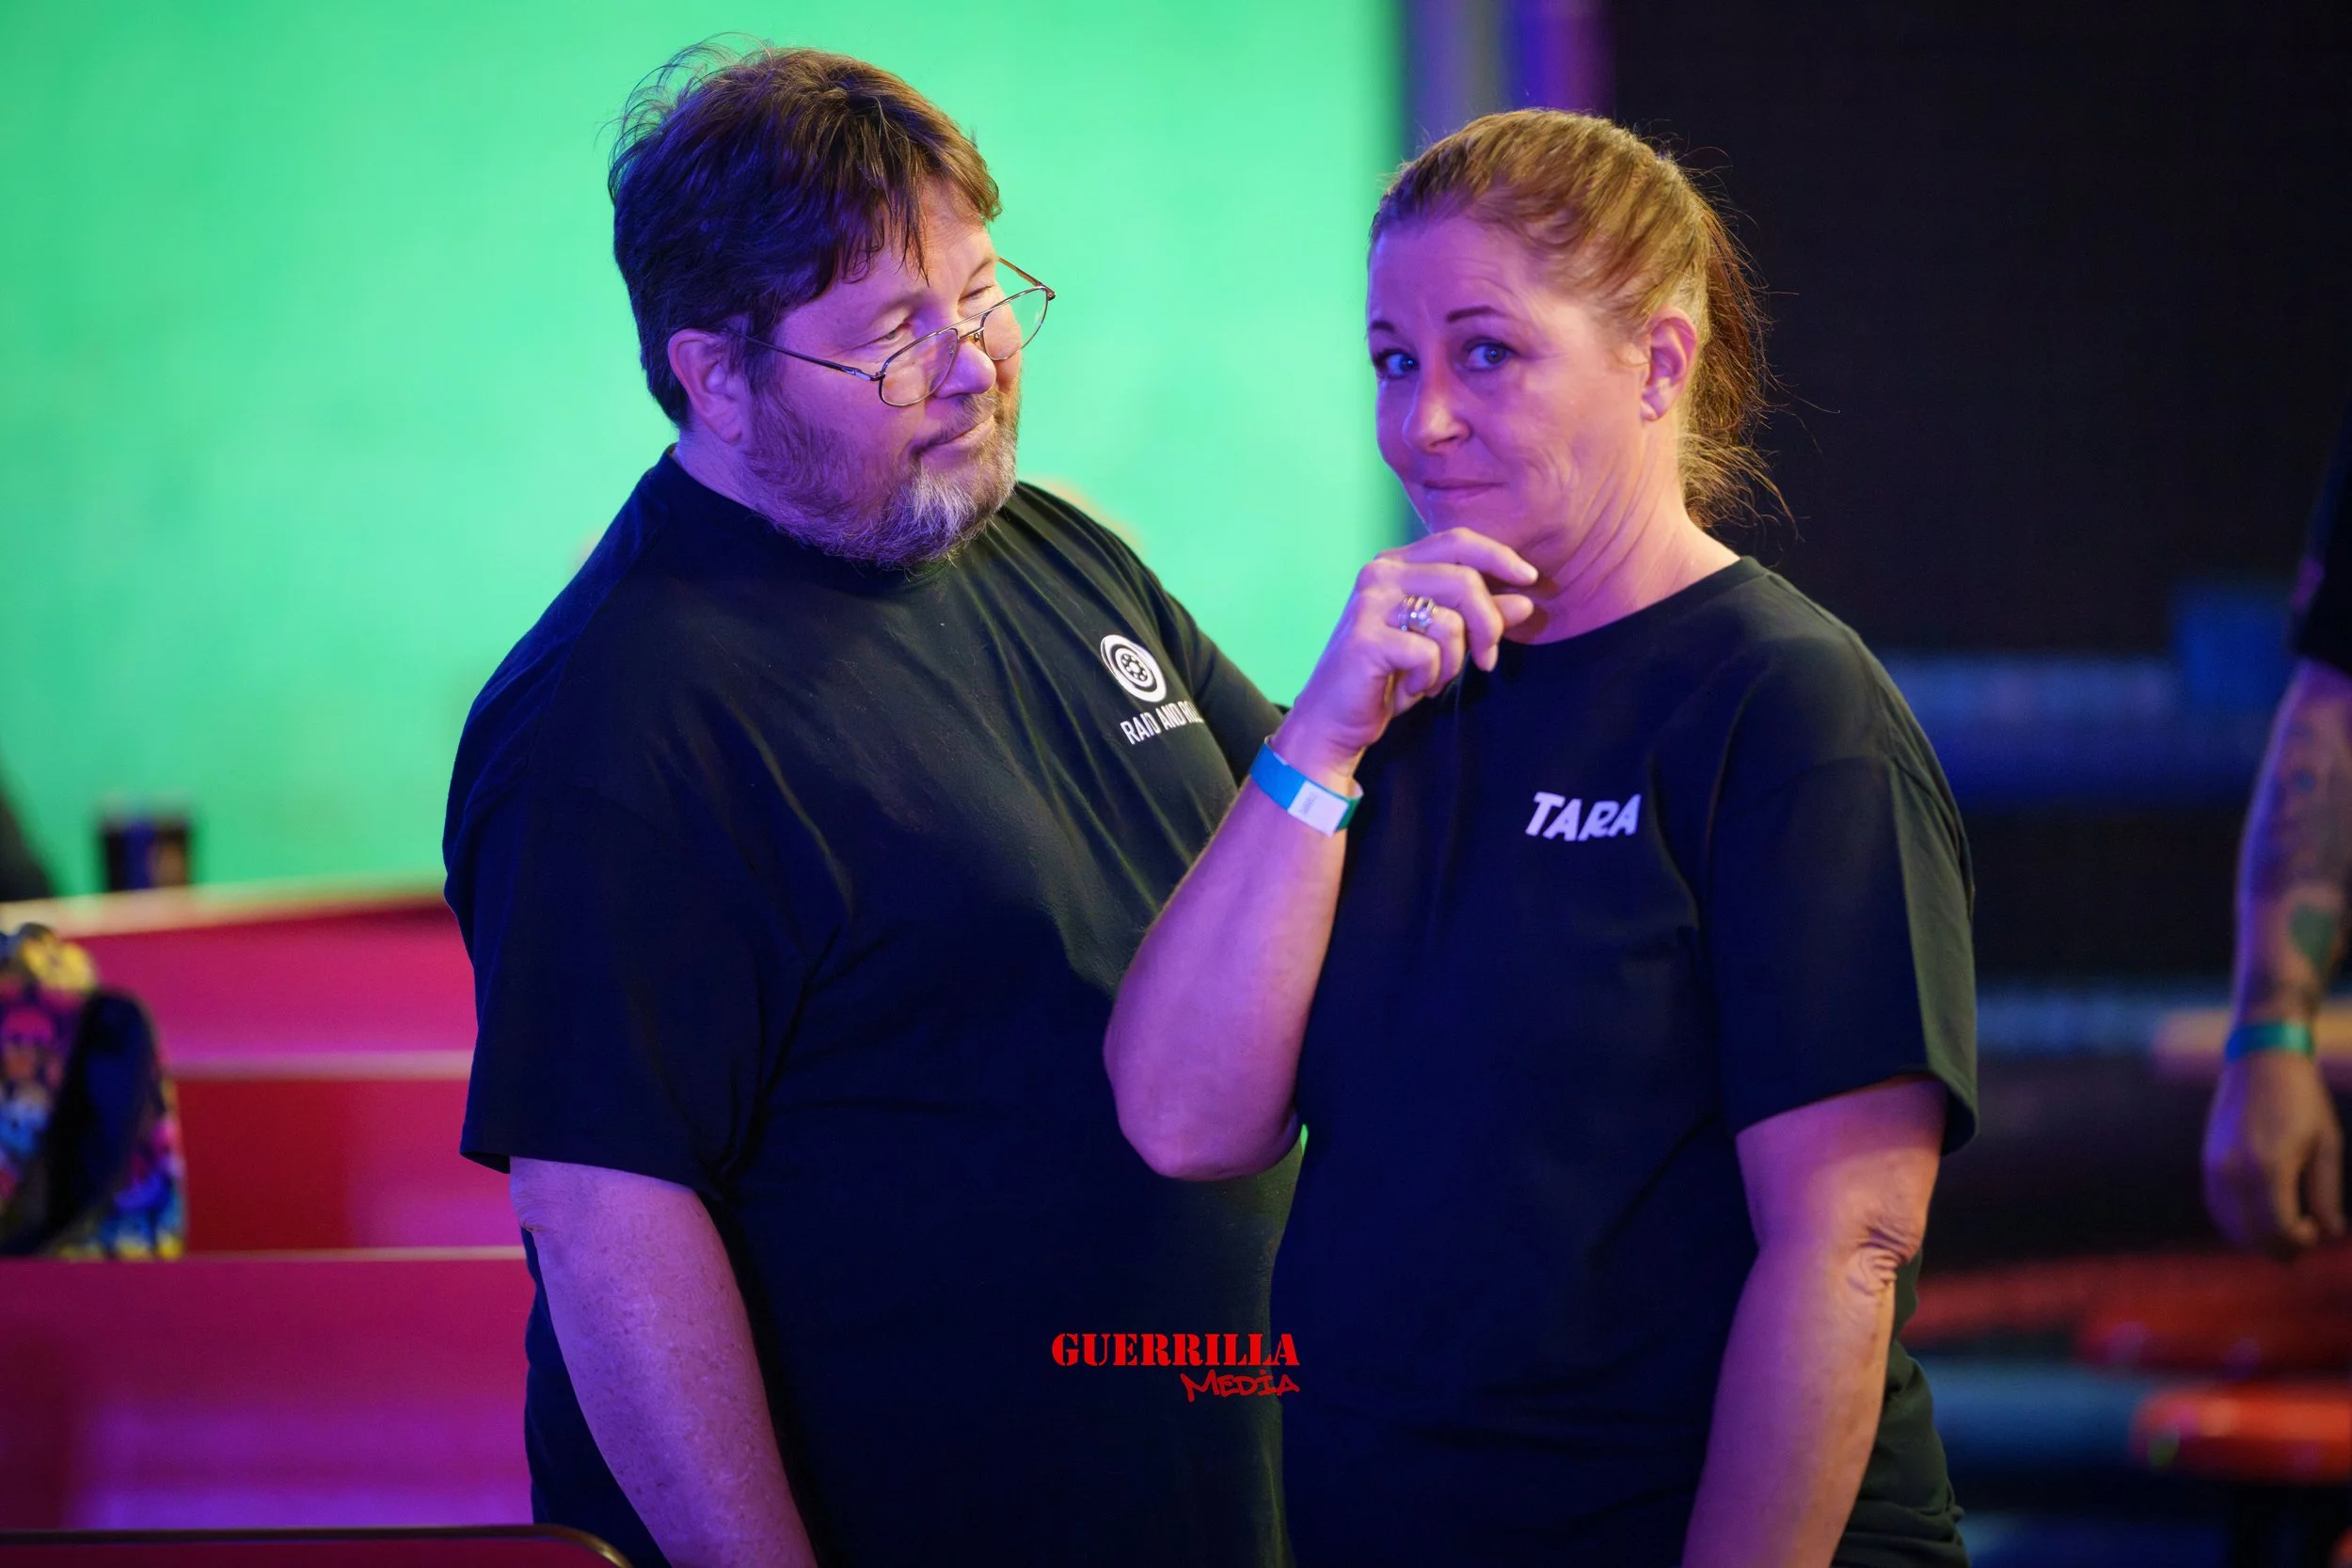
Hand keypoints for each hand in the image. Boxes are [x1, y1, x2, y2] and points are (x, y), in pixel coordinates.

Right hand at [1275, 530, 1537, 785]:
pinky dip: (1428, 679)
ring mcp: (1369, 604)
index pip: (1458, 541)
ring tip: (1431, 679)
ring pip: (1450, 622)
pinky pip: (1427, 654)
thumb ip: (1479, 618)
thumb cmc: (1388, 677)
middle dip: (1488, 625)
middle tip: (1487, 660)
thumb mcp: (1443, 643)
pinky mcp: (1365, 640)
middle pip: (1464, 580)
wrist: (1334, 719)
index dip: (1499, 556)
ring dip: (1453, 662)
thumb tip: (1526, 601)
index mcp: (1396, 564)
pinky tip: (1409, 690)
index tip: (1531, 580)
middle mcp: (1380, 574)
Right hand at [2202, 1047, 2345, 1256]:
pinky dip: (2237, 1222)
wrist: (2261, 1060)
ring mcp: (2215, 1167)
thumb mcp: (2327, 1146)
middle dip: (2280, 1247)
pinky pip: (2217, 1207)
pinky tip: (2259, 1217)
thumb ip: (2327, 1193)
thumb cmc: (2302, 1101)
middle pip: (2252, 1235)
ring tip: (2283, 1228)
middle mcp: (2235, 1172)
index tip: (2317, 1230)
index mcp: (2268, 1168)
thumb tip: (2330, 1231)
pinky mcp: (2208, 1160)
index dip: (2301, 1242)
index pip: (2279, 1230)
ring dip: (2257, 1237)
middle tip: (2304, 1239)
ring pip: (2231, 1225)